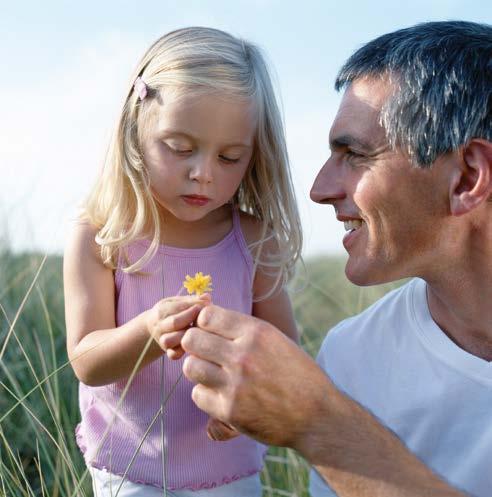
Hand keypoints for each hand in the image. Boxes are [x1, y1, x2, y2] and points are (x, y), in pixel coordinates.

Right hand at [146, 294, 210, 359]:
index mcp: (162, 311)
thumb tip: (207, 297)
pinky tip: (194, 344)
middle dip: (192, 318)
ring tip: (198, 330)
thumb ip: (192, 300)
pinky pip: (173, 354)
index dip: (195, 305)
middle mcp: (160, 326)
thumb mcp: (177, 302)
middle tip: (204, 316)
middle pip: (175, 322)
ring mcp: (162, 340)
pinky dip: (183, 351)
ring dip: (186, 335)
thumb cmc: (171, 312)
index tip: (207, 304)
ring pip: (171, 340)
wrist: (154, 328)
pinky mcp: (168, 351)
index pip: (178, 307)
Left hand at [181, 305, 327, 448]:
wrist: (317, 416)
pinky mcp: (229, 410)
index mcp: (257, 332)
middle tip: (207, 353)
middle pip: (192, 339)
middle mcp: (243, 355)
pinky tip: (222, 394)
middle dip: (196, 344)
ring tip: (213, 373)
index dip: (204, 323)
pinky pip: (198, 395)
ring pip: (191, 366)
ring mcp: (235, 383)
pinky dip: (206, 395)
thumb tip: (207, 319)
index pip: (207, 315)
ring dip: (199, 369)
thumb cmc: (297, 374)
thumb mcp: (276, 340)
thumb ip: (243, 330)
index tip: (211, 332)